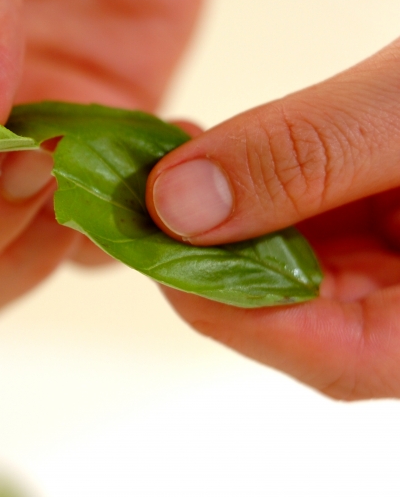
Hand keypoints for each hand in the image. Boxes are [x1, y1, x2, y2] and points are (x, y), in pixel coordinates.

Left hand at [146, 37, 399, 399]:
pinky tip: (210, 157)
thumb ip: (306, 156)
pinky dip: (250, 194)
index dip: (227, 308)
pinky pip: (303, 231)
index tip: (151, 249)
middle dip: (205, 256)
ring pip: (286, 272)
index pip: (334, 357)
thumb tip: (181, 205)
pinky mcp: (379, 231)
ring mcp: (395, 272)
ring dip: (216, 221)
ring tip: (165, 161)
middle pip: (295, 318)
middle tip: (138, 196)